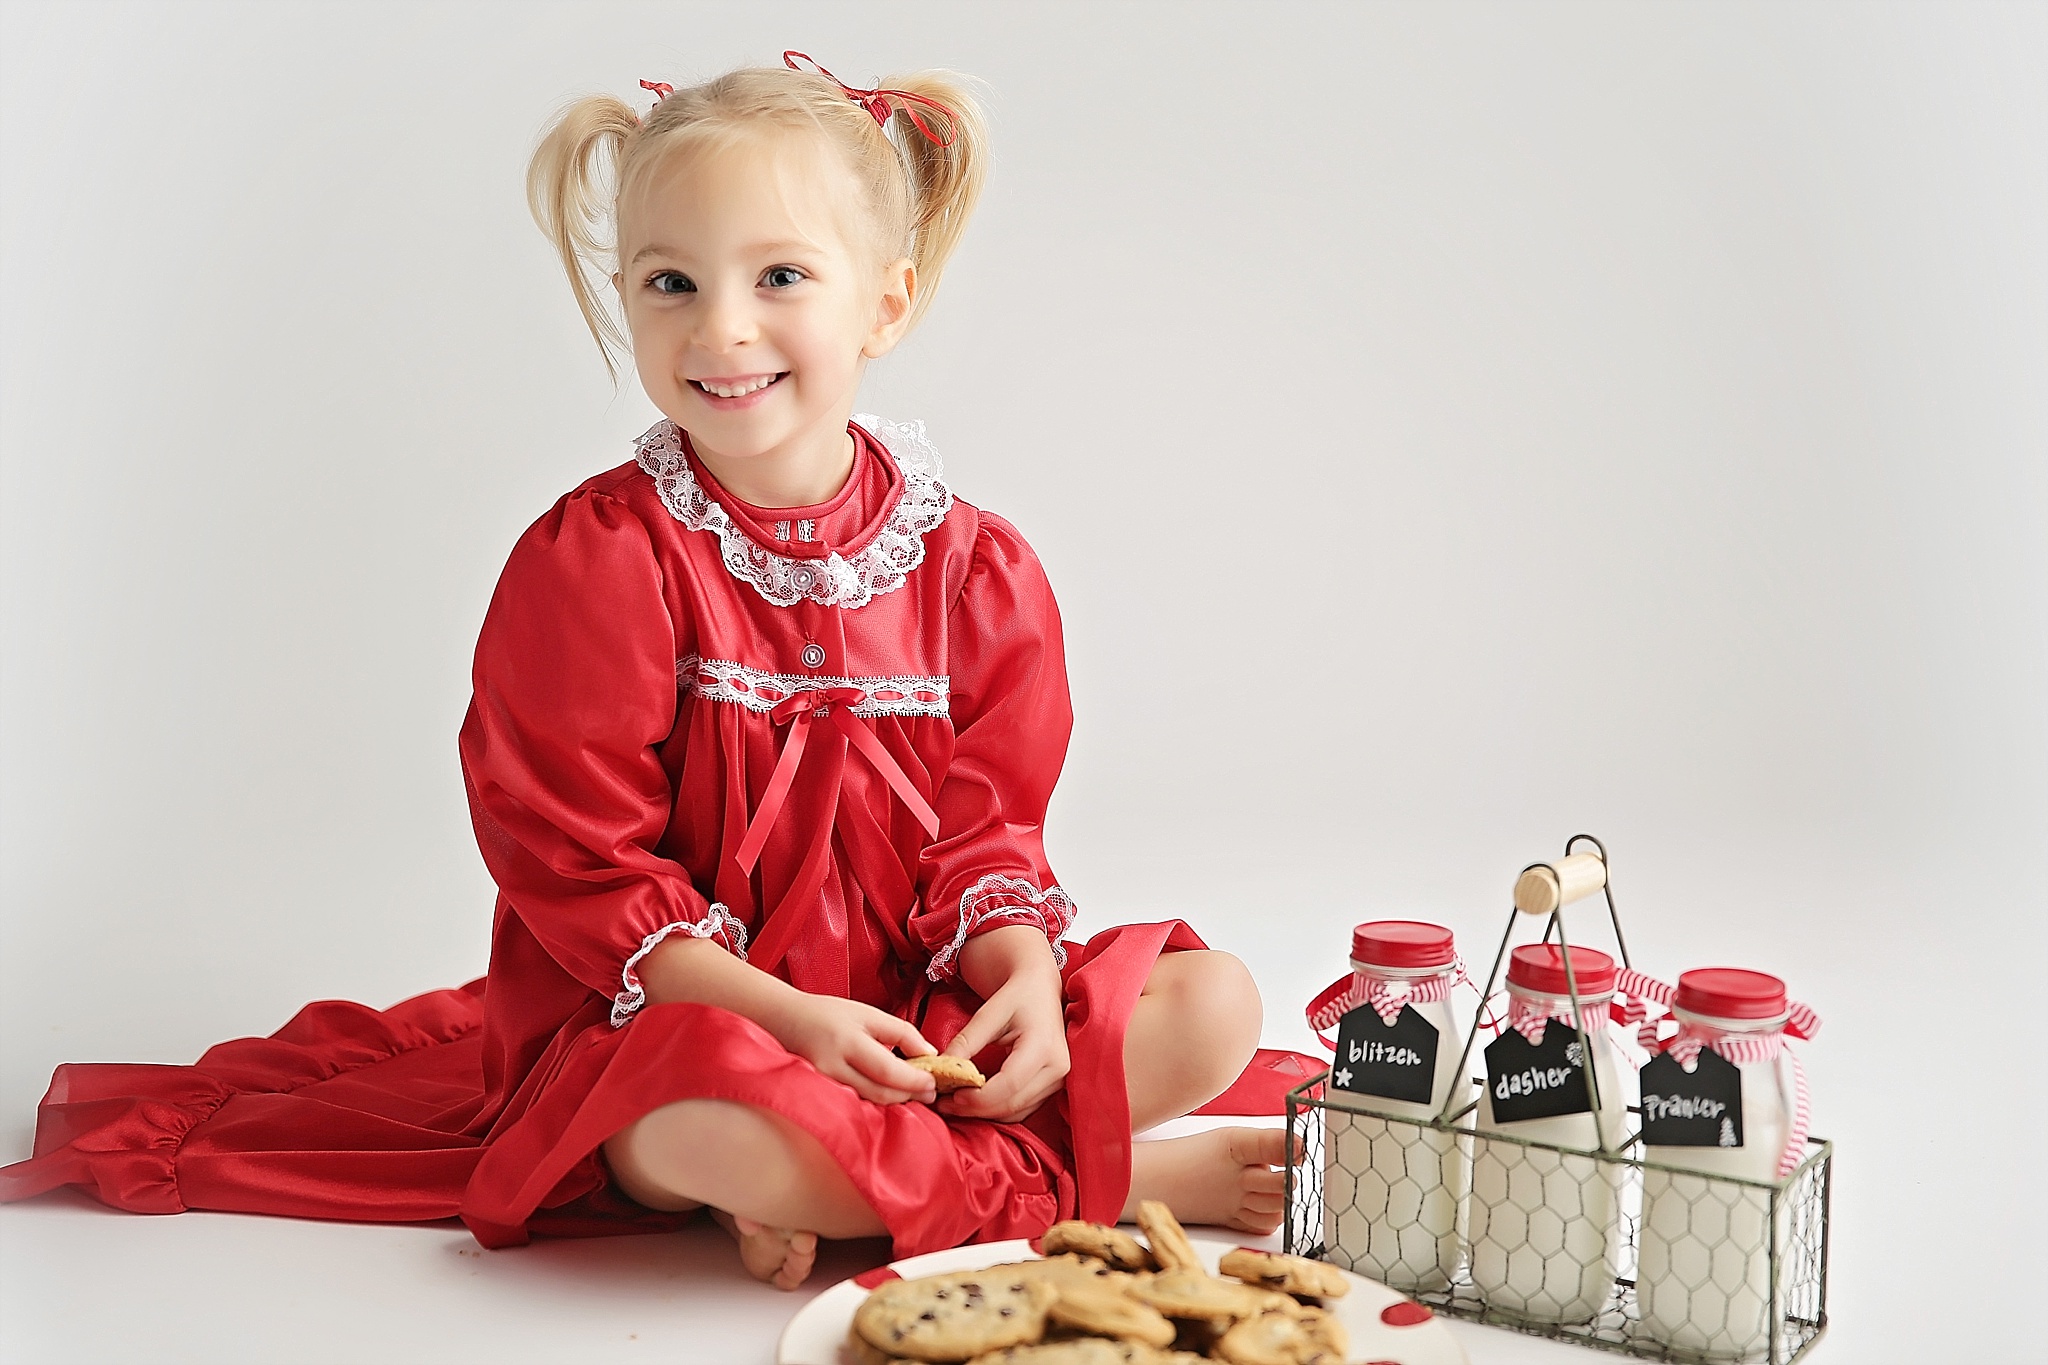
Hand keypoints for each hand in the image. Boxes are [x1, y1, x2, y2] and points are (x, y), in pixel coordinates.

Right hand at [769, 992, 938, 1105]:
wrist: (783, 1020)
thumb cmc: (828, 1014)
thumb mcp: (867, 1013)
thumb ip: (900, 1032)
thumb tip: (929, 1053)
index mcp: (847, 1042)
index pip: (887, 1070)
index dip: (913, 1080)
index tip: (933, 1081)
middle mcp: (832, 1067)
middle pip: (879, 1092)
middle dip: (909, 1095)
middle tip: (930, 1092)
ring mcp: (823, 1084)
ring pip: (868, 1101)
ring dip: (895, 1100)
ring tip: (914, 1092)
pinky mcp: (819, 1094)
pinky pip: (854, 1102)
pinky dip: (876, 1100)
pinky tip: (889, 1093)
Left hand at [938, 970, 1069, 1123]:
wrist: (1040, 989)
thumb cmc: (1017, 997)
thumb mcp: (988, 1013)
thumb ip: (966, 1042)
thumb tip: (941, 1069)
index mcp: (1043, 1046)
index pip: (1009, 1083)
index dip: (978, 1097)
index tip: (950, 1096)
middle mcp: (1057, 1067)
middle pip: (1012, 1103)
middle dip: (975, 1109)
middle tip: (943, 1103)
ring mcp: (1058, 1080)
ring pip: (1017, 1112)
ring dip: (984, 1113)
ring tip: (953, 1103)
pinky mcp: (1053, 1087)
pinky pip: (1022, 1109)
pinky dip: (996, 1110)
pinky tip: (974, 1101)